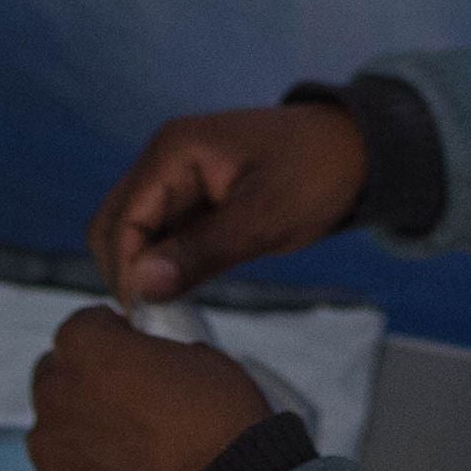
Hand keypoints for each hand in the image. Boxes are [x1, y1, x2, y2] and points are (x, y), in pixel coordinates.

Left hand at [24, 307, 274, 470]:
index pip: (80, 330)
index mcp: (85, 344)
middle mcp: (56, 390)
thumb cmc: (220, 422)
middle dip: (84, 391)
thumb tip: (147, 363)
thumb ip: (151, 351)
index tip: (128, 360)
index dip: (109, 344)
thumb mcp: (197, 354)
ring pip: (50, 436)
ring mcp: (50, 448)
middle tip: (127, 412)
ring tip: (125, 460)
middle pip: (55, 380)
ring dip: (77, 442)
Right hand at [89, 103, 367, 303]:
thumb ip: (202, 251)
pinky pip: (162, 234)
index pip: (123, 220)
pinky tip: (183, 293)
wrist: (356, 148)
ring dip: (144, 270)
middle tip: (156, 321)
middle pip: (114, 224)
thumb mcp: (264, 218)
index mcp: (173, 152)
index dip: (127, 273)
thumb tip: (141, 286)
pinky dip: (165, 264)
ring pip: (134, 232)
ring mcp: (177, 177)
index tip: (149, 321)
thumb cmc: (315, 174)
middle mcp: (164, 160)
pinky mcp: (193, 197)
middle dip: (125, 272)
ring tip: (170, 313)